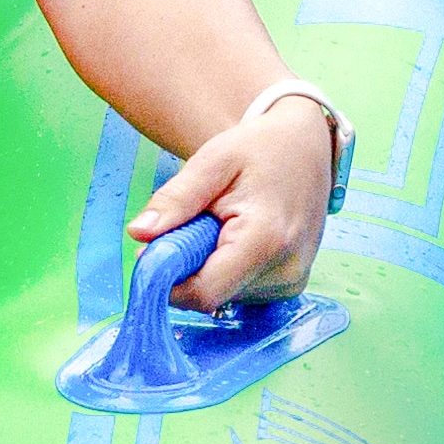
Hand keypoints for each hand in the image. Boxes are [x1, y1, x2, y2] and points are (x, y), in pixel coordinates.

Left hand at [126, 88, 337, 302]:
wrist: (307, 146)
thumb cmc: (260, 148)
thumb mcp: (212, 161)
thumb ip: (175, 199)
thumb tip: (137, 234)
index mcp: (266, 240)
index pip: (203, 293)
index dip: (168, 280)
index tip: (152, 252)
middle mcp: (286, 271)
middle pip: (211, 295)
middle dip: (187, 268)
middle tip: (194, 224)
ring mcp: (292, 282)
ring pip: (224, 296)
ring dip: (207, 268)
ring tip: (222, 225)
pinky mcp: (292, 285)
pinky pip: (241, 292)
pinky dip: (226, 270)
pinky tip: (236, 239)